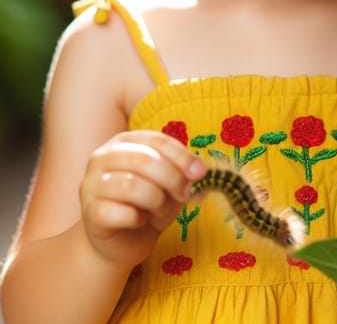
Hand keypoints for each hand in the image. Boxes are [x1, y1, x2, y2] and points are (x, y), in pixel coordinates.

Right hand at [79, 130, 206, 268]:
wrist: (121, 242)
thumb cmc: (147, 205)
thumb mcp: (170, 184)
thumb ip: (181, 172)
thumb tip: (199, 169)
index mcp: (124, 141)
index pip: (157, 140)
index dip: (182, 156)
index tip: (200, 172)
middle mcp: (103, 157)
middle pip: (144, 159)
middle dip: (172, 178)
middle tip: (184, 195)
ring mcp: (91, 184)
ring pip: (131, 185)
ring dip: (156, 200)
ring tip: (160, 209)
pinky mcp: (89, 212)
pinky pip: (120, 212)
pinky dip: (138, 219)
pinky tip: (139, 221)